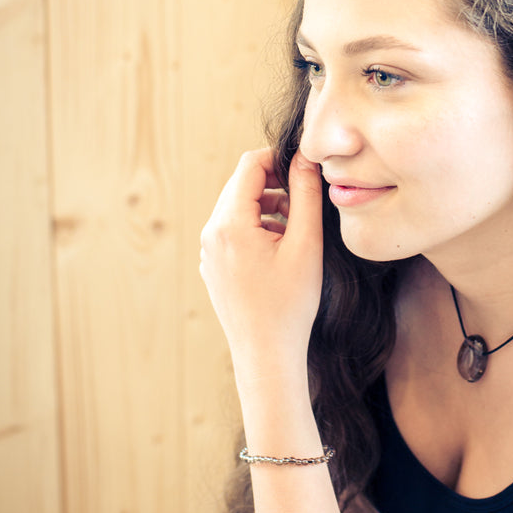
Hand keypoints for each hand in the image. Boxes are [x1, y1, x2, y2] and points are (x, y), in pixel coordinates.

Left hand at [199, 148, 323, 371]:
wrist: (267, 355)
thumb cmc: (290, 304)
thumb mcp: (305, 243)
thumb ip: (305, 194)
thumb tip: (305, 158)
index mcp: (229, 223)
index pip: (249, 165)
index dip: (279, 159)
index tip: (305, 171)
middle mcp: (211, 233)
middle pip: (241, 186)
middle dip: (274, 185)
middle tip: (305, 203)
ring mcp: (208, 251)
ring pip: (237, 209)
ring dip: (267, 207)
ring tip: (297, 229)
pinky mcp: (212, 266)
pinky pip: (232, 232)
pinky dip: (256, 229)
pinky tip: (281, 251)